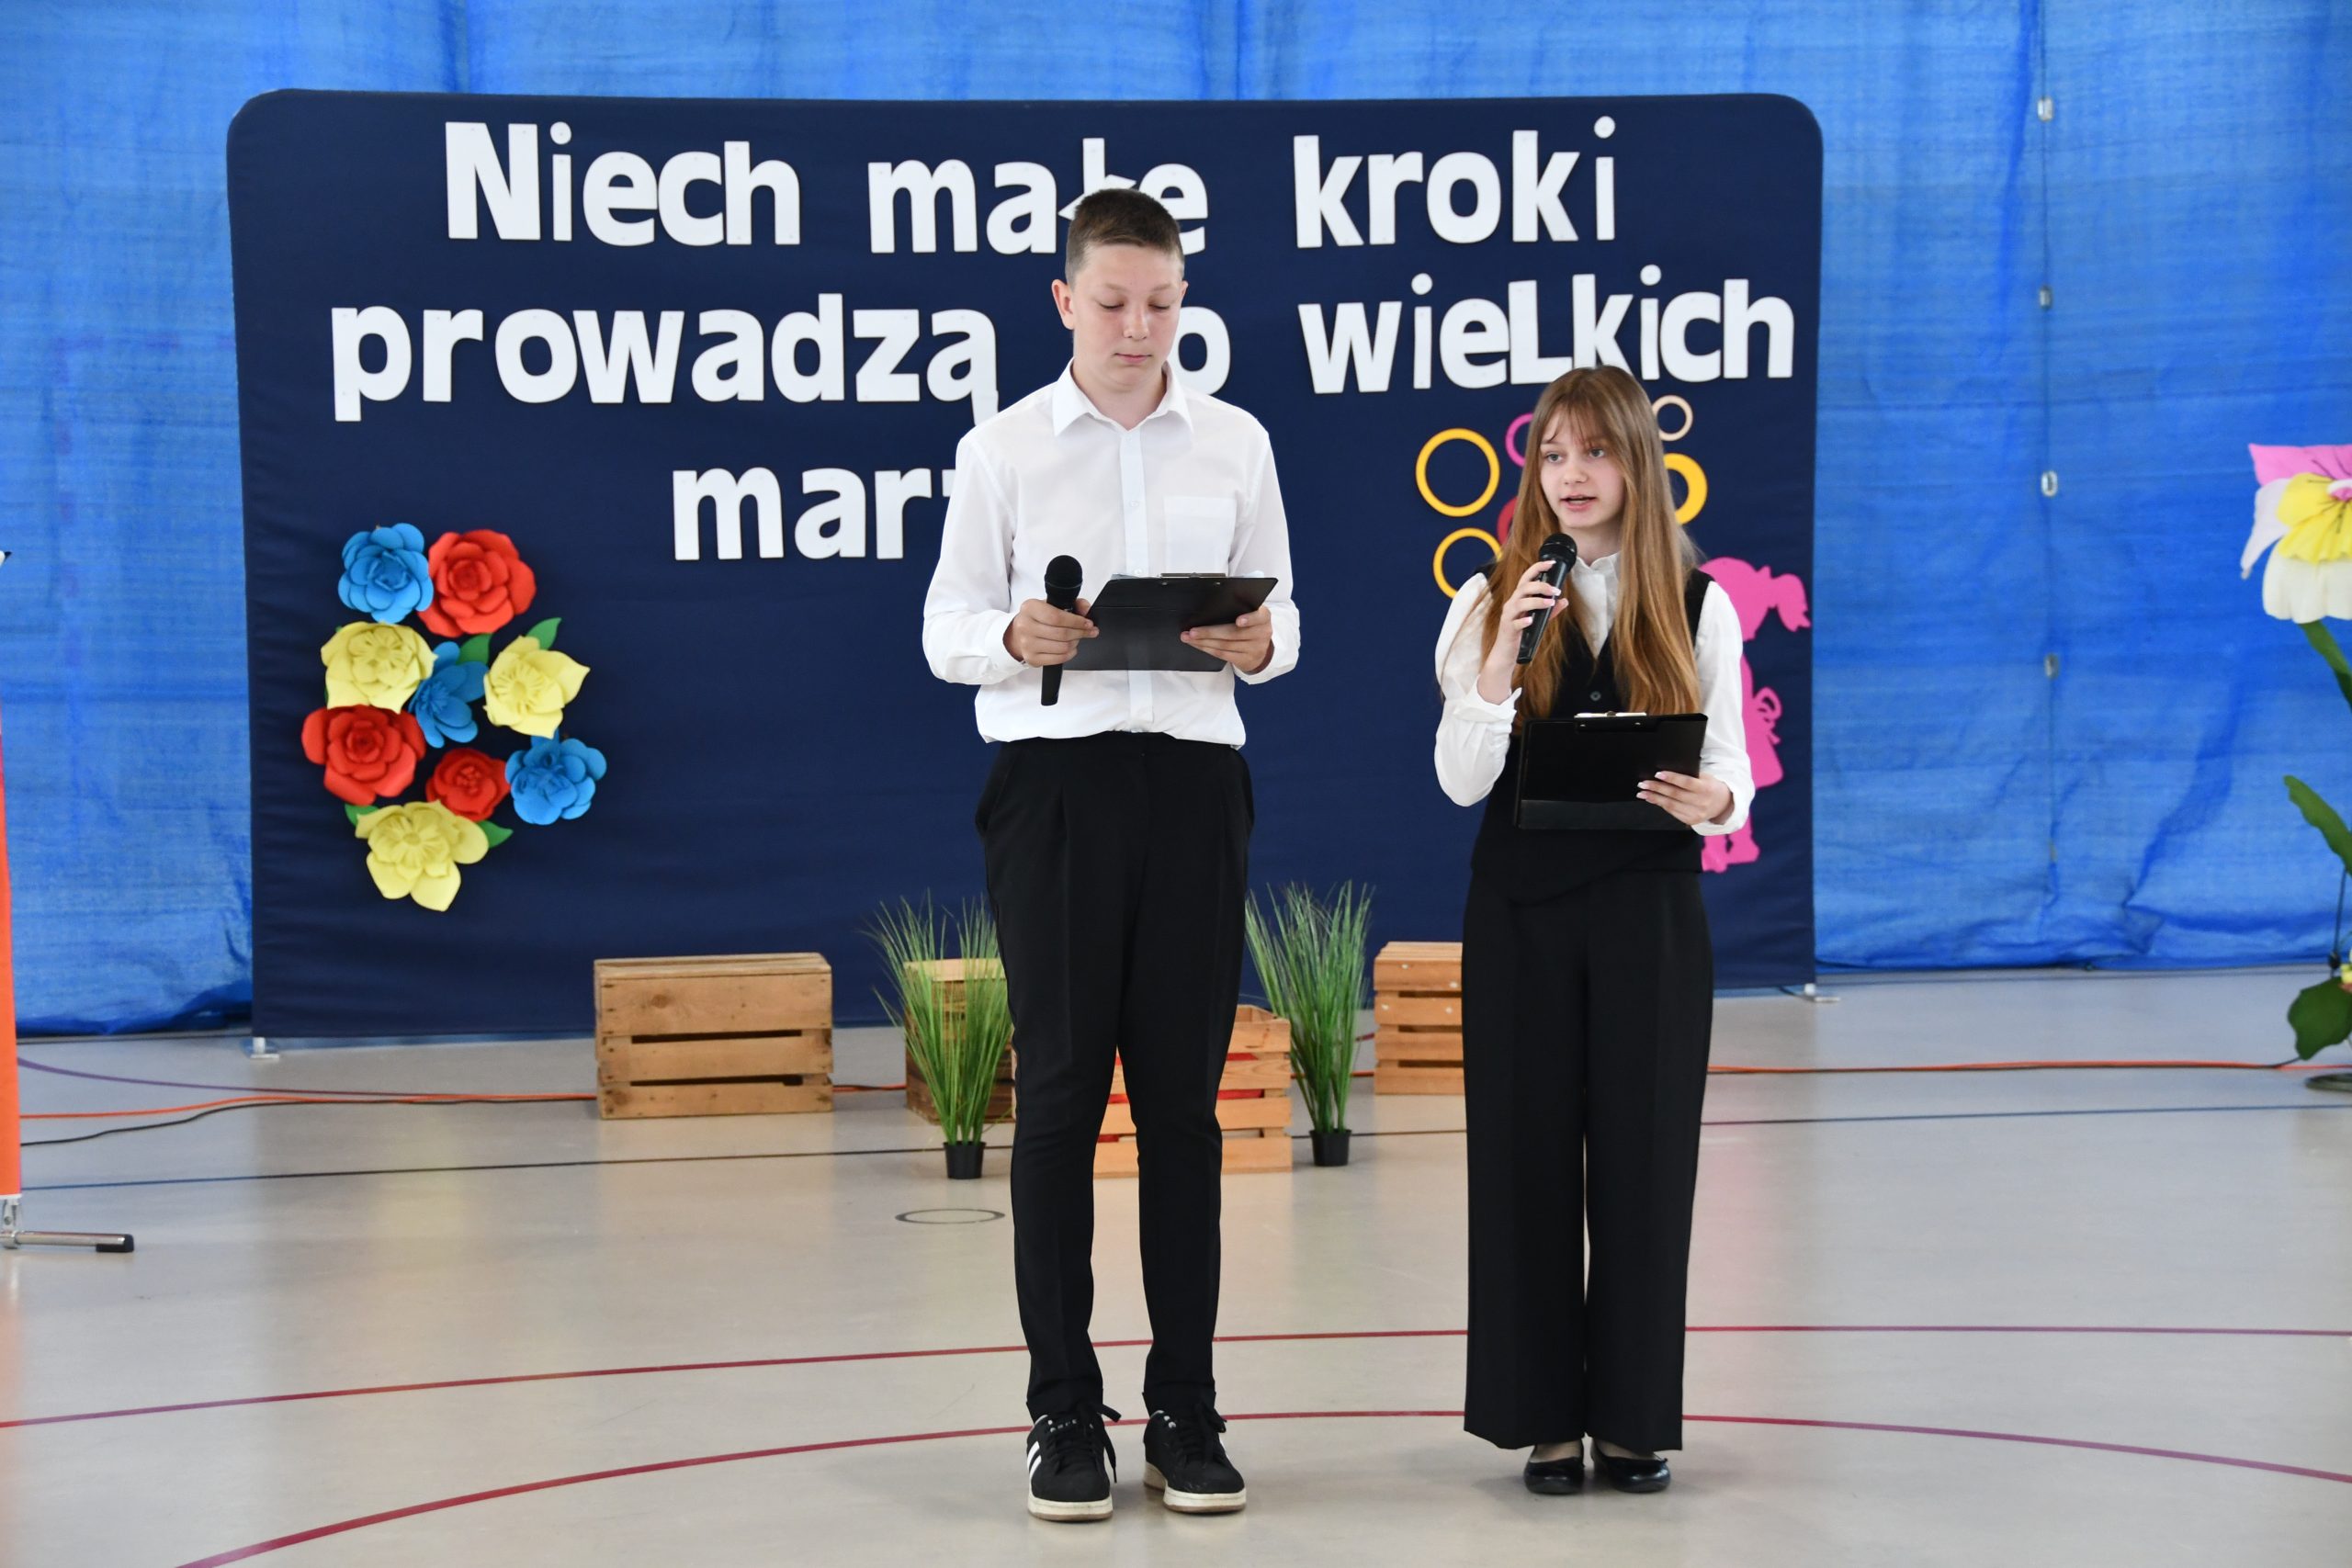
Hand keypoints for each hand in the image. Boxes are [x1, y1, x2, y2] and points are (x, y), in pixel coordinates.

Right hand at [1004, 596, 1095, 666]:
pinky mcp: (1032, 658)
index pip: (1057, 617)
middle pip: (1061, 633)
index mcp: (1030, 608)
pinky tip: (1071, 648)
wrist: (1018, 634)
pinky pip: (1058, 659)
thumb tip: (1086, 608)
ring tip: (1077, 638)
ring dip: (1075, 643)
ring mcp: (1027, 644)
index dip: (1076, 621)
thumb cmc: (1037, 619)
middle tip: (1089, 631)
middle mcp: (1025, 626)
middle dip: (1080, 633)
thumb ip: (1072, 604)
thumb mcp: (1051, 605)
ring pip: (1062, 647)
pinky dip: (1070, 654)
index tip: (1088, 623)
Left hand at [1183, 610, 1273, 673]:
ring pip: (1225, 645)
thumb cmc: (1251, 626)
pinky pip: (1223, 655)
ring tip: (1189, 637)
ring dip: (1203, 642)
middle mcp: (1261, 634)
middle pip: (1234, 634)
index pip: (1258, 617)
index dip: (1249, 619)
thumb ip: (1240, 609)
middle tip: (1193, 631)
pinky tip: (1197, 645)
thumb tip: (1212, 607)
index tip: (1238, 621)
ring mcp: (1254, 649)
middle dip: (1210, 632)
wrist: (1261, 649)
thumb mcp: (1252, 615)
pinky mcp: (1245, 660)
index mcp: (1263, 617)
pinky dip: (1207, 649)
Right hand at [1476, 560, 1569, 701]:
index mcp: (1518, 598)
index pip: (1526, 578)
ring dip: (1536, 601)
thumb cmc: (1521, 633)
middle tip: (1556, 590)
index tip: (1551, 563)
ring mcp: (1508, 616)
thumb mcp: (1538, 620)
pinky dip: (1524, 621)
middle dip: (1541, 586)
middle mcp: (1512, 604)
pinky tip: (1531, 620)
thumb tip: (1564, 601)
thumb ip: (1550, 611)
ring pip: (1520, 603)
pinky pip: (1515, 623)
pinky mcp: (1508, 629)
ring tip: (1550, 603)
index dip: (1537, 568)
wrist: (1506, 653)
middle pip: (1524, 587)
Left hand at [1638, 771, 1732, 825]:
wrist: (1722, 804)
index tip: (1657, 774)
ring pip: (1671, 805)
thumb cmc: (1709, 786)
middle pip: (1675, 794)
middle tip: (1643, 783)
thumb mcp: (1704, 777)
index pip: (1686, 782)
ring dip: (1654, 798)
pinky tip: (1652, 799)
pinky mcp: (1690, 821)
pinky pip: (1672, 811)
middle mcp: (1701, 802)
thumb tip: (1665, 773)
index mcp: (1706, 788)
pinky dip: (1660, 804)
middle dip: (1657, 788)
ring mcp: (1696, 813)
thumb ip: (1689, 776)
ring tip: (1642, 792)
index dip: (1671, 778)